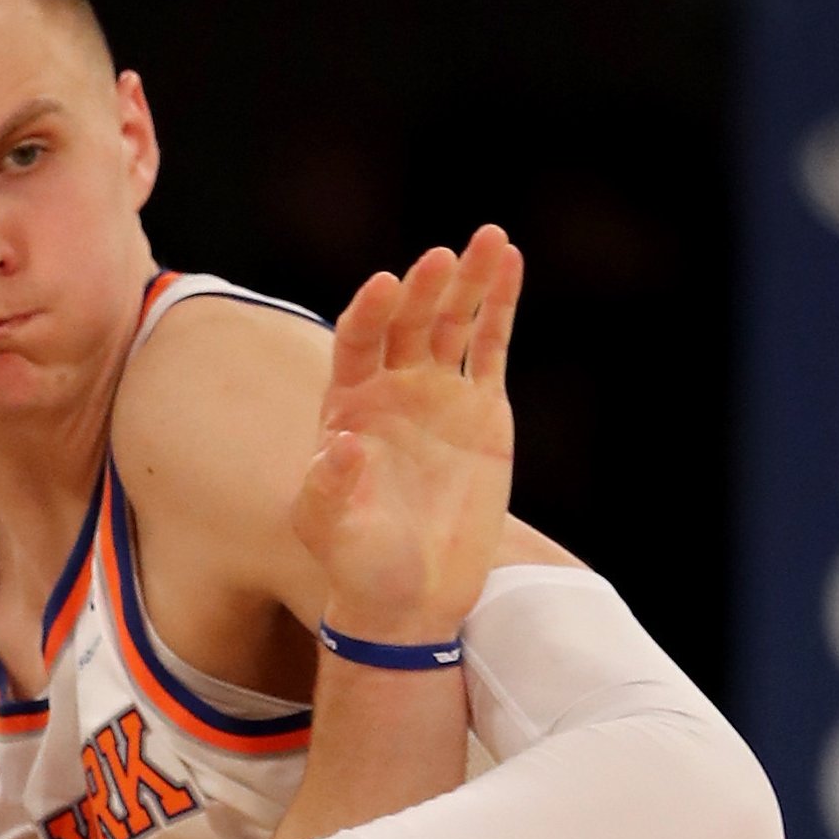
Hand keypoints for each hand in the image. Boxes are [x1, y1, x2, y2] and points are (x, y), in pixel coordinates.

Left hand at [293, 224, 523, 642]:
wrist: (411, 600)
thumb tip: (337, 447)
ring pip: (453, 324)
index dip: (369, 313)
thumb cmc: (358, 566)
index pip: (357, 343)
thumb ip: (328, 489)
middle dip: (423, 290)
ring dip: (469, 281)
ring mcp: (438, 395)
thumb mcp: (331, 531)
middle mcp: (390, 389)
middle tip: (441, 258)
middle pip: (407, 323)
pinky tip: (510, 262)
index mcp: (346, 406)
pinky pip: (492, 347)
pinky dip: (501, 307)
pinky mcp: (482, 411)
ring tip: (490, 238)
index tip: (384, 287)